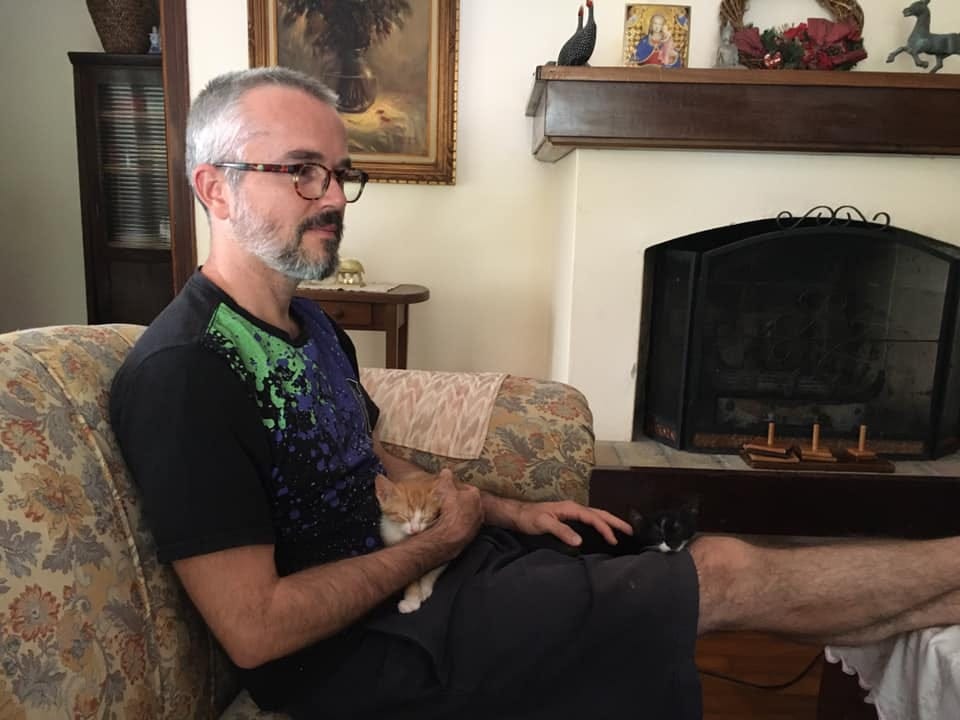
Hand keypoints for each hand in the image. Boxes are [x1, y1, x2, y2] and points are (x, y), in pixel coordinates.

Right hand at [424, 469, 482, 558]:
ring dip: (462, 514)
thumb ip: (446, 478)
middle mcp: (480, 509)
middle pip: (471, 502)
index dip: (460, 489)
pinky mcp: (472, 534)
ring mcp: (477, 522)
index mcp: (475, 496)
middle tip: (451, 502)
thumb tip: (445, 470)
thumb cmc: (450, 509)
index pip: (469, 489)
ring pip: (470, 515)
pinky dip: (460, 524)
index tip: (452, 490)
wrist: (451, 534)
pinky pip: (466, 526)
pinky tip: (451, 525)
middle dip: (462, 501)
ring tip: (450, 514)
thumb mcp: (445, 489)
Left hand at [513, 500, 632, 547]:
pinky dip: (599, 525)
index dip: (605, 528)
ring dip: (609, 522)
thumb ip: (561, 531)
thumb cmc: (529, 518)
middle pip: (599, 513)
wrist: (517, 514)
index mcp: (570, 508)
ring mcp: (571, 513)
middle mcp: (573, 508)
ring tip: (622, 531)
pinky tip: (602, 531)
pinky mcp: (568, 518)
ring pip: (595, 515)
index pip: (593, 517)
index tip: (613, 539)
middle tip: (630, 530)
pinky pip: (589, 520)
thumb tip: (579, 541)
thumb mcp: (543, 524)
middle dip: (615, 521)